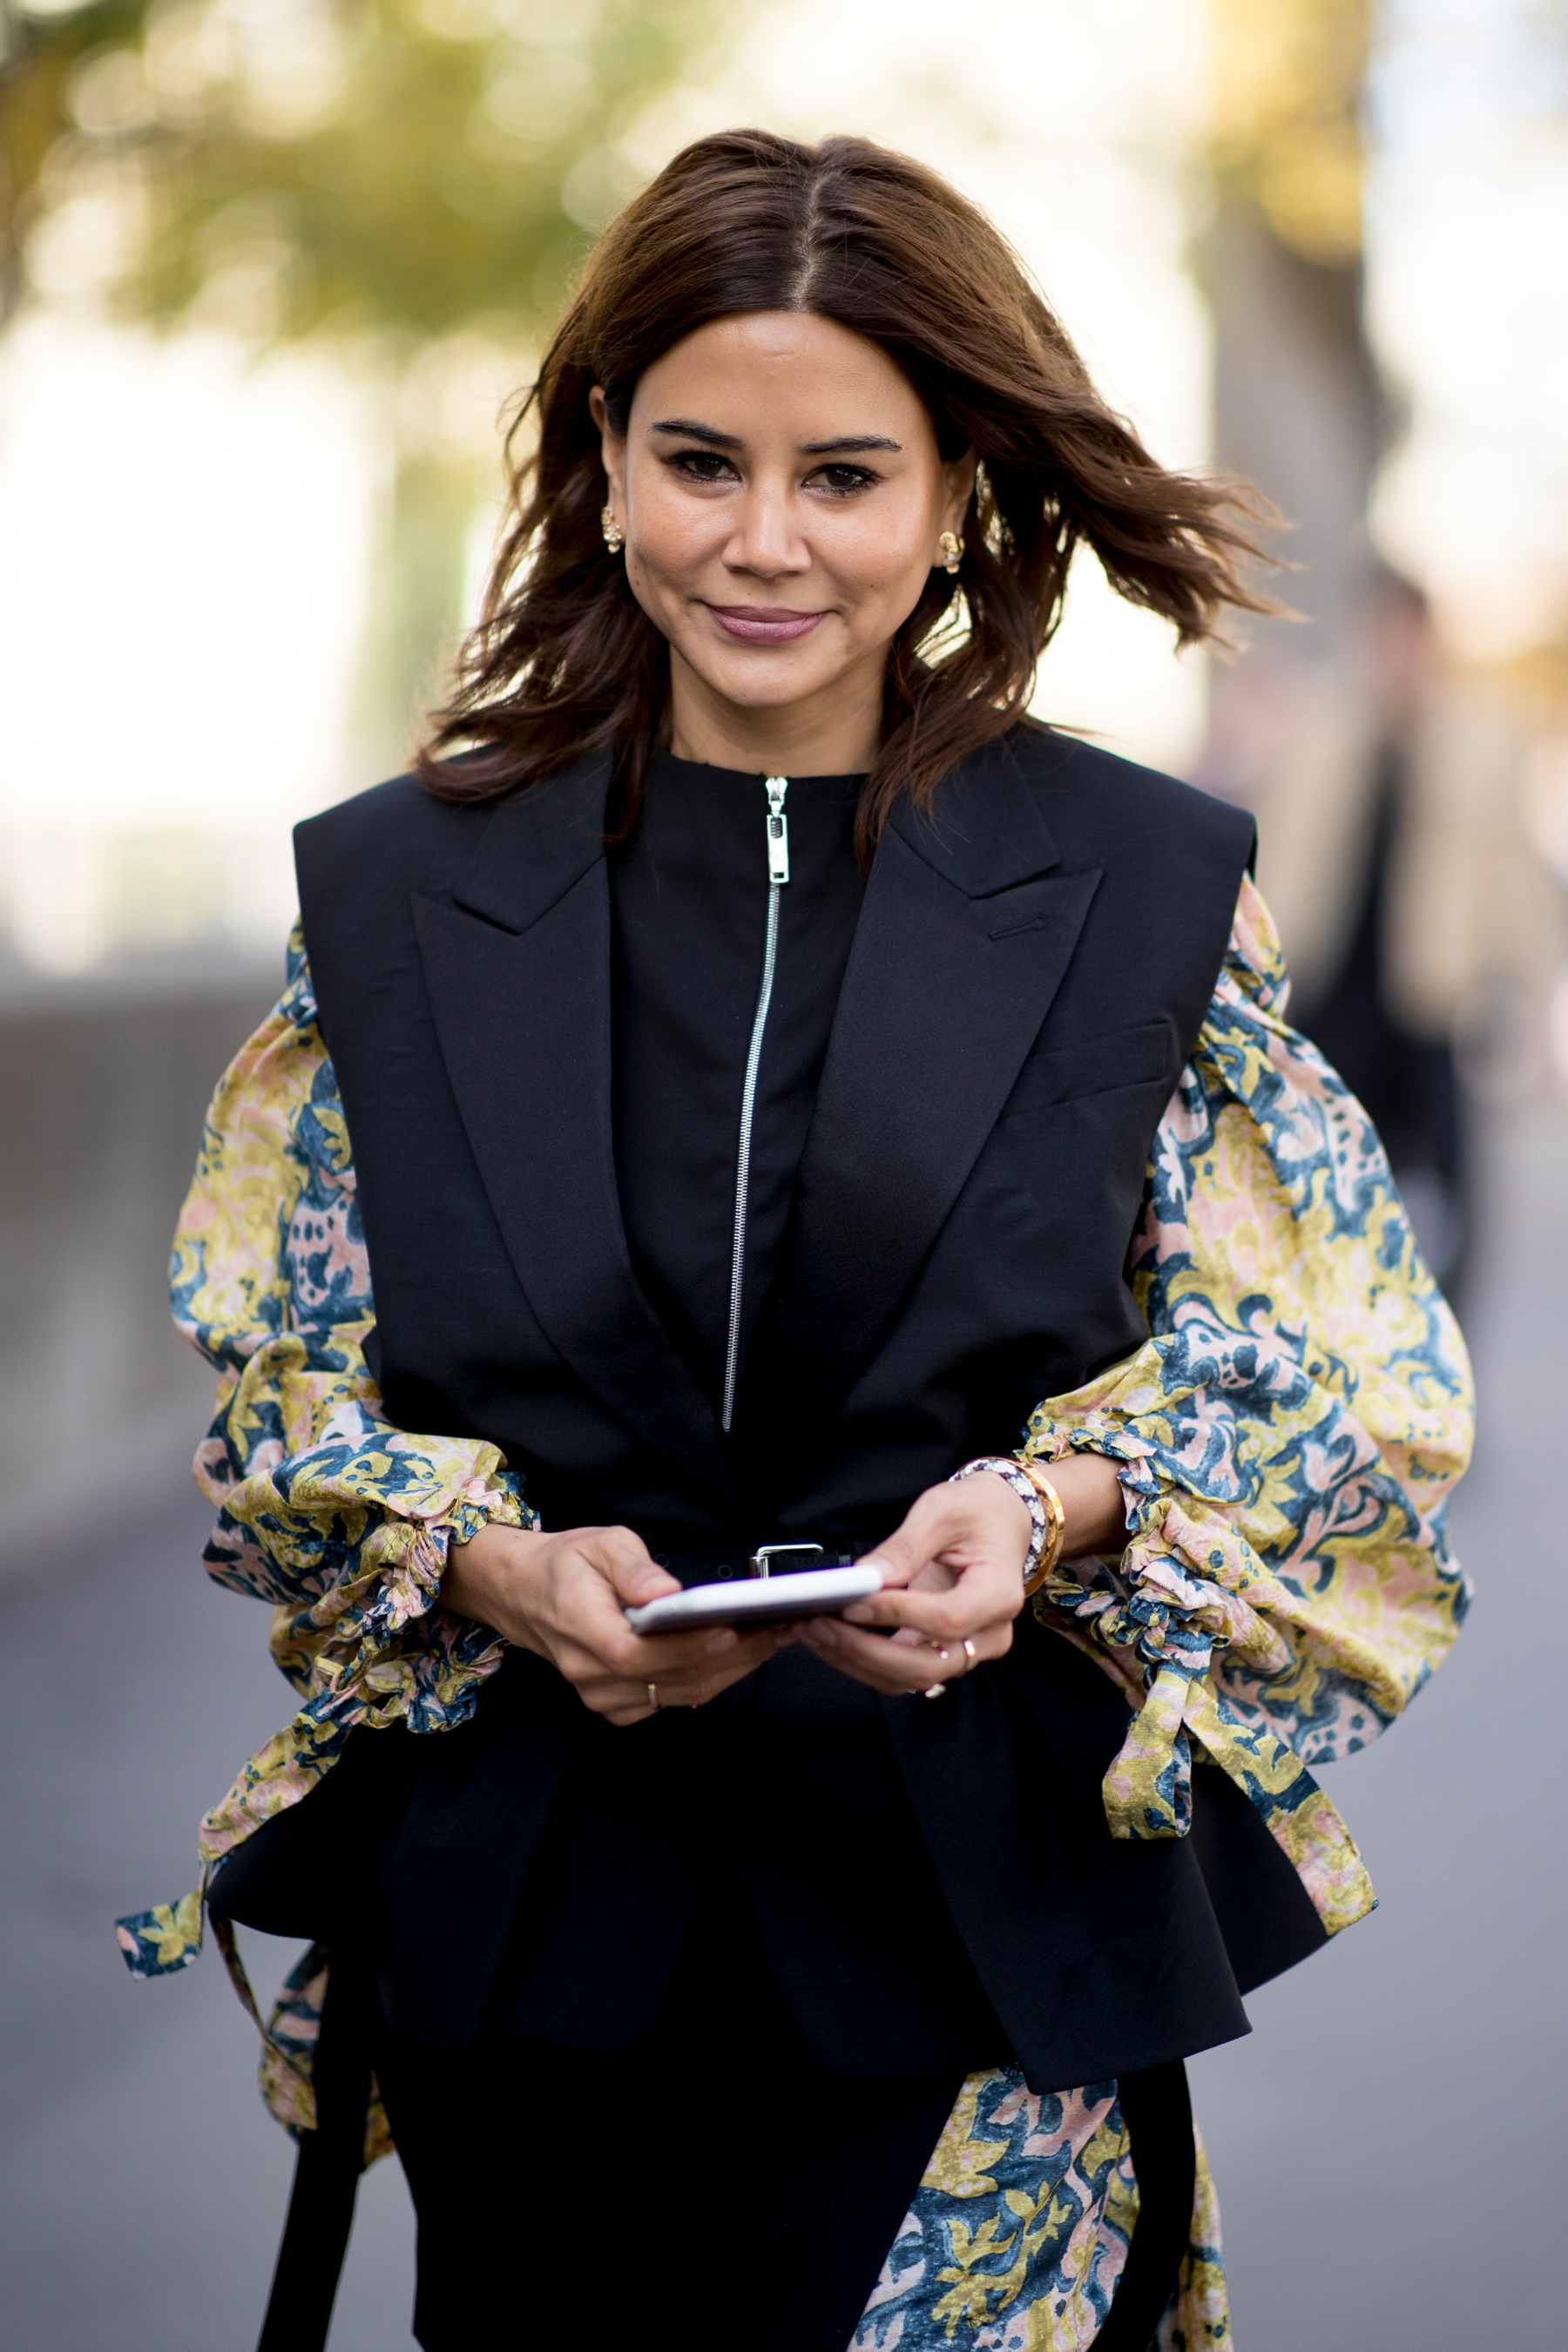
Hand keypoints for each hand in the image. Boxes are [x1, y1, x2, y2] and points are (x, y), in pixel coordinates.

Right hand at [442, 1521, 785, 1726]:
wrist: (529, 1595)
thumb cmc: (569, 1565)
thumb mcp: (601, 1543)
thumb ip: (633, 1567)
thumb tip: (664, 1591)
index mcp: (580, 1626)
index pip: (637, 1652)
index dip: (687, 1647)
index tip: (731, 1628)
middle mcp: (589, 1671)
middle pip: (670, 1678)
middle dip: (733, 1656)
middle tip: (777, 1629)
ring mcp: (601, 1695)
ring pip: (679, 1695)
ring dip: (731, 1670)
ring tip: (771, 1639)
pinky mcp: (616, 1705)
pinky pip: (671, 1701)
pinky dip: (709, 1681)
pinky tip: (738, 1656)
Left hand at [796, 1453, 1124, 1697]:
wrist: (1000, 1522)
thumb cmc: (976, 1512)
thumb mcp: (942, 1511)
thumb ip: (905, 1547)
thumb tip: (865, 1578)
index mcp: (999, 1594)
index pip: (946, 1619)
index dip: (895, 1615)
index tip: (850, 1601)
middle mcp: (989, 1634)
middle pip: (926, 1665)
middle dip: (864, 1650)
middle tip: (817, 1623)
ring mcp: (968, 1649)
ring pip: (909, 1678)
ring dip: (855, 1660)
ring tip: (811, 1629)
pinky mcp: (943, 1652)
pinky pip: (902, 1671)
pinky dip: (862, 1660)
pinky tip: (830, 1637)